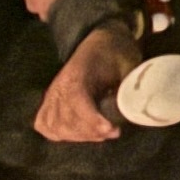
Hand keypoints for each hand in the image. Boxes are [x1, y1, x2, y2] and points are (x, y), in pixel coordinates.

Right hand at [34, 24, 134, 145]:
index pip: (77, 102)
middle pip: (66, 120)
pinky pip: (46, 126)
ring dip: (79, 136)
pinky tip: (79, 134)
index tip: (111, 129)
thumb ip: (127, 89)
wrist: (100, 43)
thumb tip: (133, 111)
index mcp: (76, 74)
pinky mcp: (47, 104)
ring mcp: (50, 96)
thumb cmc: (115, 54)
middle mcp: (58, 87)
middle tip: (114, 131)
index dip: (92, 119)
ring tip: (101, 133)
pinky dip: (61, 134)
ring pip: (57, 127)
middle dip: (91, 131)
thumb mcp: (127, 66)